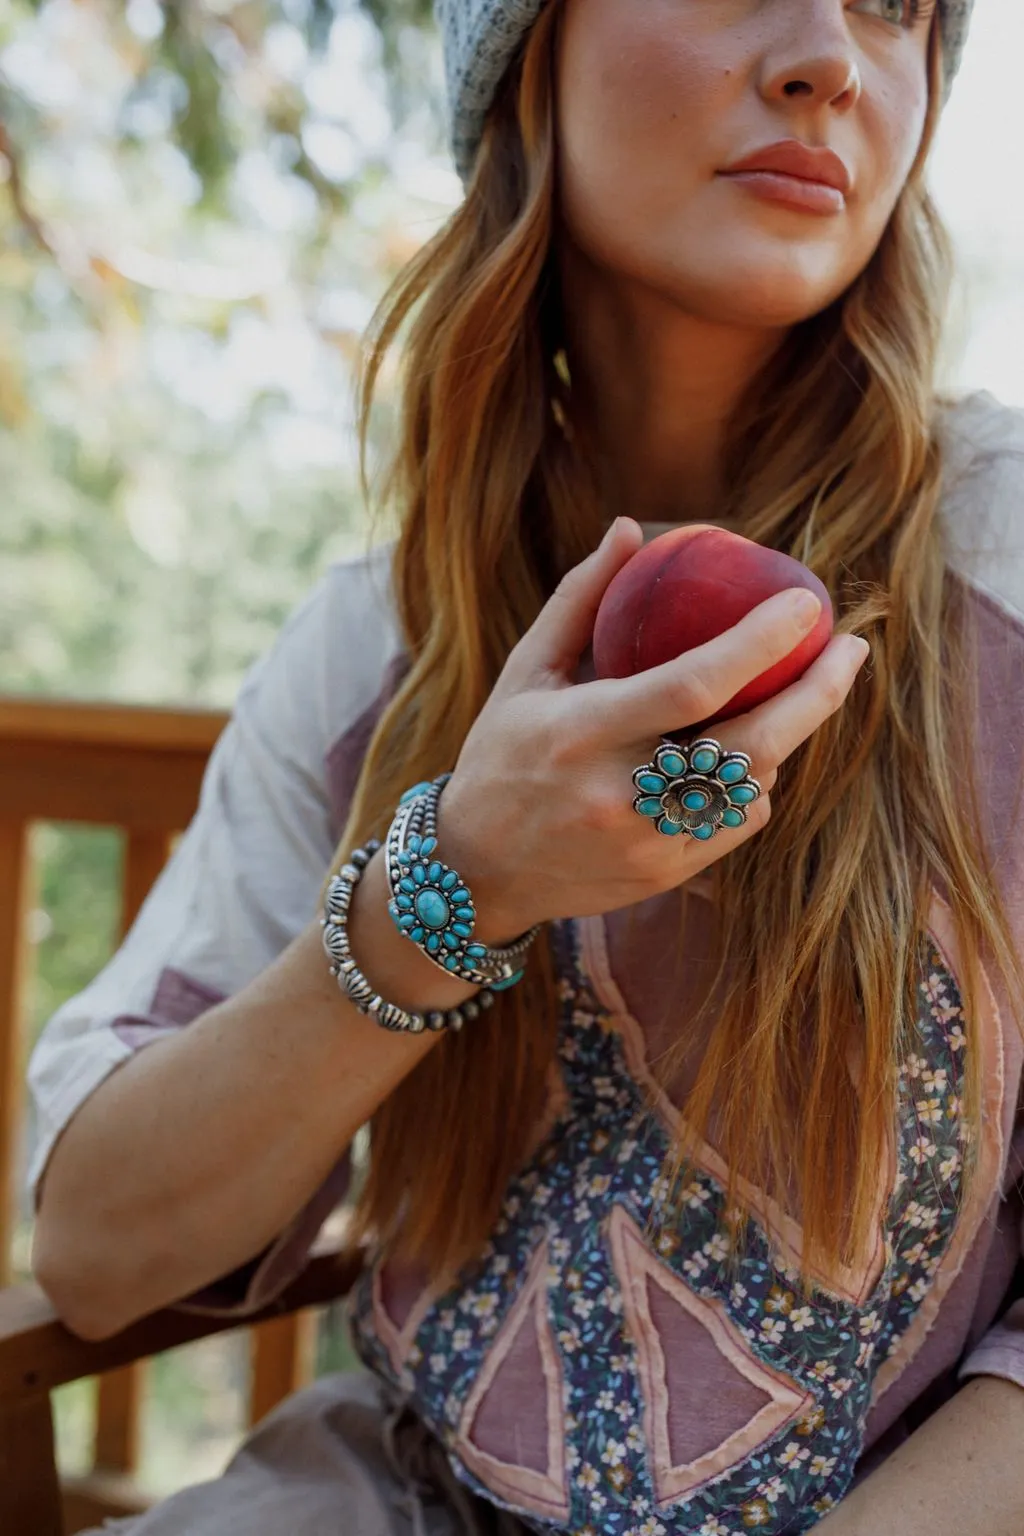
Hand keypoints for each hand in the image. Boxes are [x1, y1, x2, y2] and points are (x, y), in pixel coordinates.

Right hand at [437, 517, 869, 937]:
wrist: (475, 871)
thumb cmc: (501, 756)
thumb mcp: (525, 673)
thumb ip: (579, 601)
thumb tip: (630, 528)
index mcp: (583, 733)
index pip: (692, 684)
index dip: (759, 642)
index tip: (805, 604)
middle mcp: (620, 794)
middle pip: (751, 745)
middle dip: (816, 693)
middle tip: (850, 648)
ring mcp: (647, 843)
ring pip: (753, 787)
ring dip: (781, 739)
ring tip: (790, 696)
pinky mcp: (664, 876)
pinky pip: (736, 824)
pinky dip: (751, 785)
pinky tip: (742, 757)